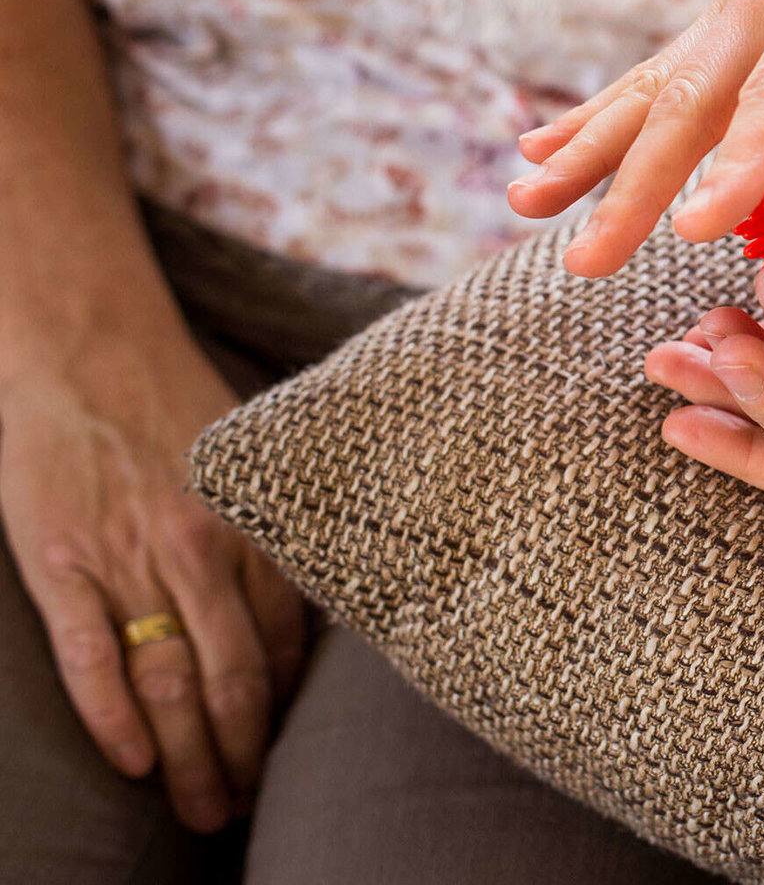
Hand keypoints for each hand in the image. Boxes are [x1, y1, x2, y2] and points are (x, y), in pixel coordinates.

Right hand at [0, 325, 305, 830]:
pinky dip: (113, 715)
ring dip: (189, 757)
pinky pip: (92, 654)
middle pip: (232, 679)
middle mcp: (202, 552)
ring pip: (170, 681)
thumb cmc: (173, 402)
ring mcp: (131, 559)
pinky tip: (132, 763)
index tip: (279, 759)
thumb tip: (309, 602)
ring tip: (201, 811)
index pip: (283, 647)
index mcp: (253, 530)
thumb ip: (270, 534)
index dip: (281, 714)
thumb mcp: (248, 465)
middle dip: (241, 756)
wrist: (87, 346)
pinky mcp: (62, 560)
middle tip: (241, 810)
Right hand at [507, 0, 763, 276]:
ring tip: (523, 206)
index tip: (692, 233)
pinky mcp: (734, 29)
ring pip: (653, 92)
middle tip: (582, 263)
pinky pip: (660, 81)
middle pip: (691, 104)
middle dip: (632, 187)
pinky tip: (545, 155)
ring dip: (587, 153)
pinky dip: (600, 120)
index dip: (739, 162)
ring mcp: (738, 11)